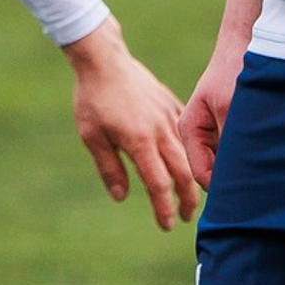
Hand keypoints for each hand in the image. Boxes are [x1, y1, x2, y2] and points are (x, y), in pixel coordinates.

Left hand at [65, 18, 199, 228]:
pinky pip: (187, 131)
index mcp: (140, 142)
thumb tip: (121, 198)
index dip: (164, 208)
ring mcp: (169, 116)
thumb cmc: (93, 99)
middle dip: (187, 198)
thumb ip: (109, 168)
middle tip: (186, 216)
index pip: (158, 184)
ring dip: (192, 176)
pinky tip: (191, 158)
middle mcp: (160, 131)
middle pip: (183, 173)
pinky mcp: (171, 104)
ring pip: (189, 153)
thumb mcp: (92, 137)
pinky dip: (192, 149)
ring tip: (191, 192)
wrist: (104, 60)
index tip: (166, 224)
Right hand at [179, 0, 263, 190]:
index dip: (224, 187)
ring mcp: (214, 132)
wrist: (247, 43)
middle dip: (235, 178)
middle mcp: (199, 134)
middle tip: (264, 182)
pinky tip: (270, 151)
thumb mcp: (230, 109)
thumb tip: (233, 178)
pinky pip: (239, 151)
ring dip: (246, 164)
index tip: (250, 190)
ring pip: (228, 163)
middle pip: (214, 172)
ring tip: (269, 163)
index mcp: (189, 130)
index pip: (202, 174)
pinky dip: (252, 153)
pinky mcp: (230, 129)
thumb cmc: (235, 72)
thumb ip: (228, 143)